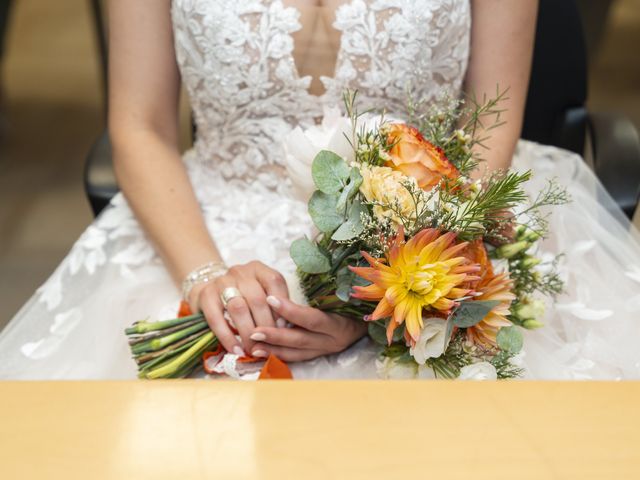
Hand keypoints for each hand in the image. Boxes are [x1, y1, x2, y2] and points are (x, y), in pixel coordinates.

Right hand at [192, 261, 288, 355]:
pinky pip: (216, 319)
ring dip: (247, 332)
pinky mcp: (205, 295)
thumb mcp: (261, 293)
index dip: (281, 305)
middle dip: (266, 326)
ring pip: (238, 308)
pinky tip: (236, 350)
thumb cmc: (242, 297)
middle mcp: (240, 272)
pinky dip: (227, 337)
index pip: (275, 281)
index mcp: (258, 269)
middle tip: (270, 346)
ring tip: (254, 350)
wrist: (208, 290)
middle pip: (257, 299)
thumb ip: (274, 307)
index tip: (284, 327)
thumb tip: (287, 331)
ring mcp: (221, 282)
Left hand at [247, 295, 367, 361]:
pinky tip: (264, 355)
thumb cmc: (350, 301)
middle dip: (276, 337)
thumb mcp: (340, 296)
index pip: (312, 319)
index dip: (290, 310)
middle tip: (254, 331)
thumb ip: (318, 292)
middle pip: (301, 340)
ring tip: (254, 347)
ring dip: (274, 350)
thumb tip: (290, 282)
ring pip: (297, 354)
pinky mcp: (319, 356)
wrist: (366, 321)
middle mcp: (333, 340)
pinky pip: (297, 359)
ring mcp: (326, 350)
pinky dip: (279, 357)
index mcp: (339, 323)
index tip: (270, 299)